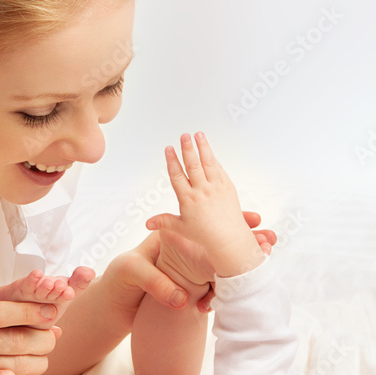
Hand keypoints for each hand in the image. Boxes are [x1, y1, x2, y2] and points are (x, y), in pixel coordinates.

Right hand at [146, 132, 265, 278]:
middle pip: (193, 165)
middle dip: (187, 149)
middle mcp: (202, 191)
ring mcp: (216, 188)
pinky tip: (209, 150)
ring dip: (202, 147)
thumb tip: (147, 223)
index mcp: (188, 200)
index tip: (168, 148)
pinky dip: (213, 158)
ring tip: (198, 134)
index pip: (177, 176)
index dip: (172, 161)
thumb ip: (163, 221)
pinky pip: (219, 169)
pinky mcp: (227, 187)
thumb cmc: (204, 235)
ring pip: (208, 163)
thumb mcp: (180, 228)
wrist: (228, 240)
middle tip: (183, 136)